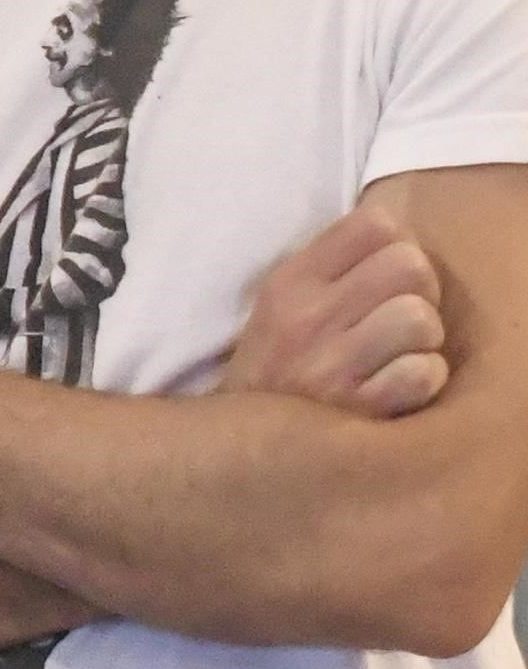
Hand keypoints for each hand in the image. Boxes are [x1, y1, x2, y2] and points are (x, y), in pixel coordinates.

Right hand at [224, 203, 449, 415]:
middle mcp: (308, 317)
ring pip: (422, 318)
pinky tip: (397, 385)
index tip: (383, 274)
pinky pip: (425, 373)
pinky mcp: (360, 410)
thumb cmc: (277, 366)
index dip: (395, 246)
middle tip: (399, 314)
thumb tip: (394, 233)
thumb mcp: (279, 303)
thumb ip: (330, 266)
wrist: (243, 445)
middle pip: (411, 265)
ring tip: (399, 352)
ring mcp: (333, 365)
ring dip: (423, 340)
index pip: (374, 224)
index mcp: (291, 281)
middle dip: (419, 291)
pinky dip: (422, 379)